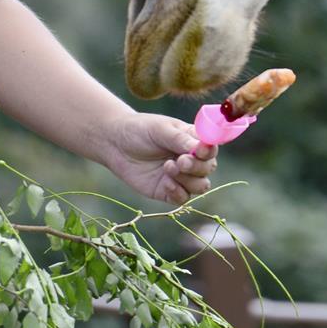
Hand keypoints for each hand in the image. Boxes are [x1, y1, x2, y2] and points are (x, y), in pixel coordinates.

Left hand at [102, 112, 218, 204]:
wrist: (115, 143)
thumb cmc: (140, 130)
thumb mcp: (161, 129)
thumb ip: (181, 139)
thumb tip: (202, 147)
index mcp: (192, 139)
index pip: (211, 148)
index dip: (209, 151)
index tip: (200, 150)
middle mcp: (190, 159)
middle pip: (208, 169)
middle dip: (197, 167)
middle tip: (181, 161)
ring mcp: (181, 176)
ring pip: (200, 186)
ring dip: (189, 180)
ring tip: (168, 167)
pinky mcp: (168, 191)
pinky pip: (183, 198)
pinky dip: (178, 192)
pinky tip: (166, 182)